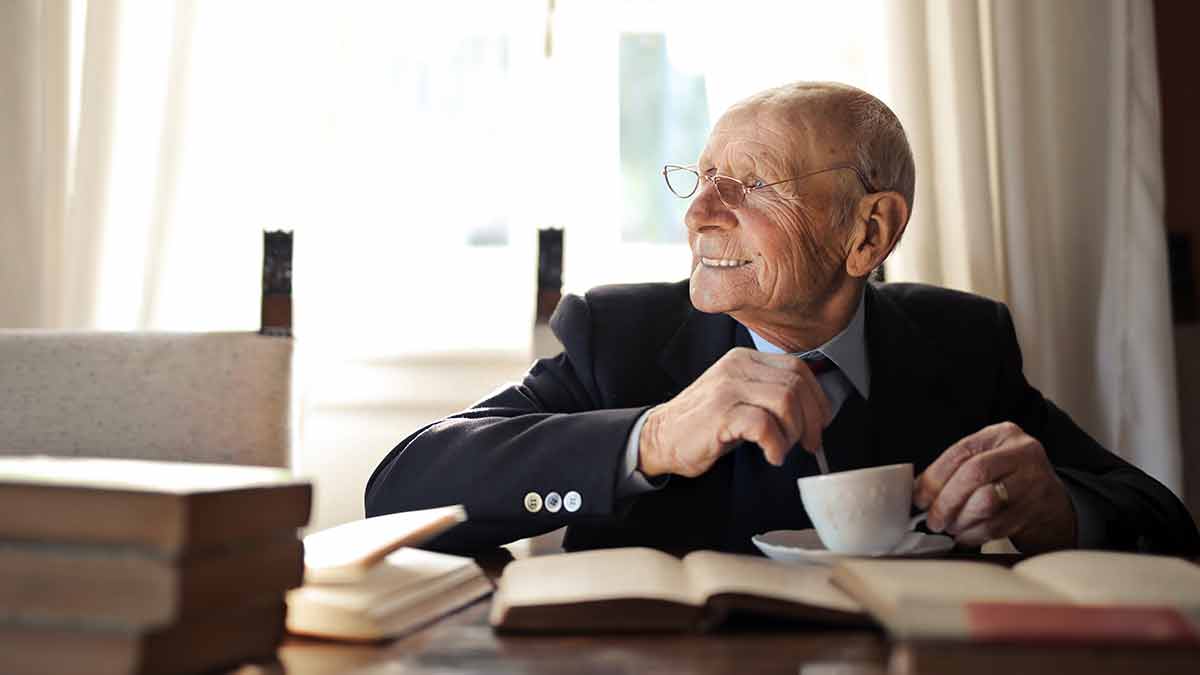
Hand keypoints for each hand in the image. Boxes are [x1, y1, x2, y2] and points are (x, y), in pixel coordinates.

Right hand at [638, 347, 831, 477]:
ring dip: (793, 432)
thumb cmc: (704, 424)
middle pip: (797, 385)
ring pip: (786, 401)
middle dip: (811, 420)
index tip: (818, 424)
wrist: (662, 437)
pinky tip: (770, 455)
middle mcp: (737, 367)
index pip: (798, 368)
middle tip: (808, 443)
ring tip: (782, 448)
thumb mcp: (740, 398)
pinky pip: (764, 424)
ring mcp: (727, 388)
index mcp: (745, 360)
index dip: (817, 399)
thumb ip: (770, 394)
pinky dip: (776, 445)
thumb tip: (814, 411)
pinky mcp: (720, 413)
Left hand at [913, 421, 1076, 552]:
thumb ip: (955, 470)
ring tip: (950, 527)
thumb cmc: (1009, 481)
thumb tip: (917, 492)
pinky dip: (974, 534)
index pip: (961, 451)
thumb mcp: (987, 461)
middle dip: (946, 501)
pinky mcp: (1037, 510)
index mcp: (1002, 434)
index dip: (934, 477)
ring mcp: (1034, 481)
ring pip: (986, 501)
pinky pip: (997, 525)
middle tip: (933, 520)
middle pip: (974, 473)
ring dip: (960, 520)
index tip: (919, 498)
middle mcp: (1022, 453)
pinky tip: (966, 536)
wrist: (1053, 505)